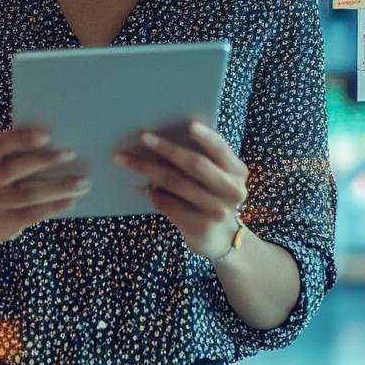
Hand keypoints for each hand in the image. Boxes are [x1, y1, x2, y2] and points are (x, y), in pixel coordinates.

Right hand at [0, 127, 89, 250]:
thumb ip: (15, 152)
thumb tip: (55, 141)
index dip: (21, 139)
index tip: (47, 136)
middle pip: (14, 170)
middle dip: (44, 161)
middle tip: (71, 153)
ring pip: (27, 195)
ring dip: (57, 188)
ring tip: (82, 183)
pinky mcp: (0, 224)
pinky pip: (30, 215)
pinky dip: (52, 207)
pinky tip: (70, 200)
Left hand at [113, 121, 248, 259]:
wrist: (222, 239)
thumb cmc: (214, 197)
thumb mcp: (219, 178)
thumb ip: (205, 160)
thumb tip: (163, 139)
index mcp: (237, 172)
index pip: (221, 150)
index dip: (207, 138)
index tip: (189, 126)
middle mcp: (231, 190)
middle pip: (194, 164)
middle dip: (166, 148)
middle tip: (144, 137)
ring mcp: (217, 211)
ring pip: (176, 183)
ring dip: (148, 169)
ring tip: (127, 160)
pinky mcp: (200, 226)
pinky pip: (170, 204)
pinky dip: (155, 194)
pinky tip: (145, 189)